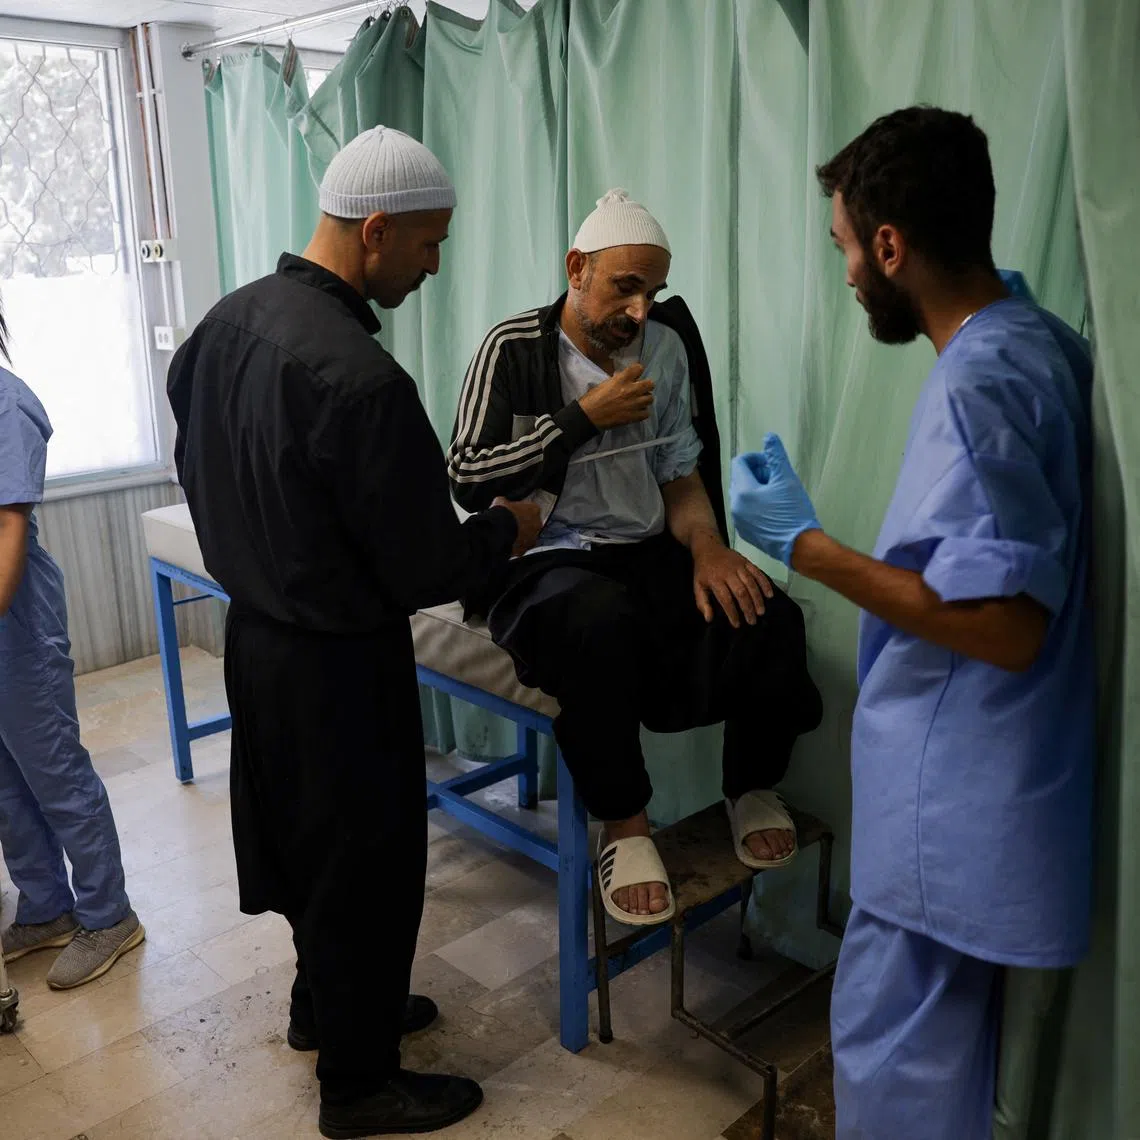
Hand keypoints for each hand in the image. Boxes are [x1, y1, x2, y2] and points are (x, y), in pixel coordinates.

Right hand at [493, 497, 542, 555]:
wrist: (497, 532)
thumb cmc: (501, 515)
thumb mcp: (501, 501)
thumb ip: (506, 502)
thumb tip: (502, 502)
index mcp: (534, 509)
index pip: (530, 508)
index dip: (520, 511)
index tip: (513, 512)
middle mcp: (537, 524)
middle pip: (531, 524)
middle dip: (522, 524)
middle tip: (510, 524)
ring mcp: (533, 538)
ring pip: (527, 537)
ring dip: (520, 536)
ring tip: (507, 534)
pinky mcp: (526, 549)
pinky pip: (521, 547)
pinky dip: (515, 546)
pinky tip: (506, 542)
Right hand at [577, 363, 654, 429]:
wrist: (589, 416)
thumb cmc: (593, 398)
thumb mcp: (605, 383)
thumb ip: (618, 380)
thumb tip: (624, 378)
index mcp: (622, 379)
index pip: (639, 368)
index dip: (637, 371)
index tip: (635, 375)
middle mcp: (631, 390)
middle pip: (650, 384)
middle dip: (646, 386)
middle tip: (640, 389)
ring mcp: (634, 404)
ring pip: (650, 398)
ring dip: (644, 399)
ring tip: (638, 402)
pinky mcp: (634, 416)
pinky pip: (646, 413)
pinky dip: (642, 412)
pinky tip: (636, 412)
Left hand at [691, 534, 774, 627]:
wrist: (708, 548)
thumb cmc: (703, 571)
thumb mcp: (697, 586)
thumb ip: (702, 603)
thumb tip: (709, 619)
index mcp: (715, 580)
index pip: (725, 599)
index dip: (732, 612)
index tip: (737, 624)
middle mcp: (728, 573)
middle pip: (741, 592)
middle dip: (748, 608)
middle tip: (752, 621)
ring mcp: (739, 566)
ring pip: (751, 583)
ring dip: (757, 598)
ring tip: (761, 612)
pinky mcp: (746, 562)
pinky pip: (758, 573)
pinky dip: (765, 583)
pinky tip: (769, 595)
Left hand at [730, 434, 820, 566]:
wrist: (800, 546)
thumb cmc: (794, 513)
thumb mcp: (787, 479)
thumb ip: (776, 456)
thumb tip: (769, 438)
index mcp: (743, 491)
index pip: (740, 463)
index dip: (756, 458)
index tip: (772, 464)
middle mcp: (735, 506)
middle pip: (740, 477)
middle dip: (757, 473)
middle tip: (776, 478)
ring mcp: (739, 520)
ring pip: (742, 494)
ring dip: (756, 488)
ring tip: (776, 494)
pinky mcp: (745, 531)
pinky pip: (745, 510)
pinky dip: (755, 504)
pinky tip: (773, 509)